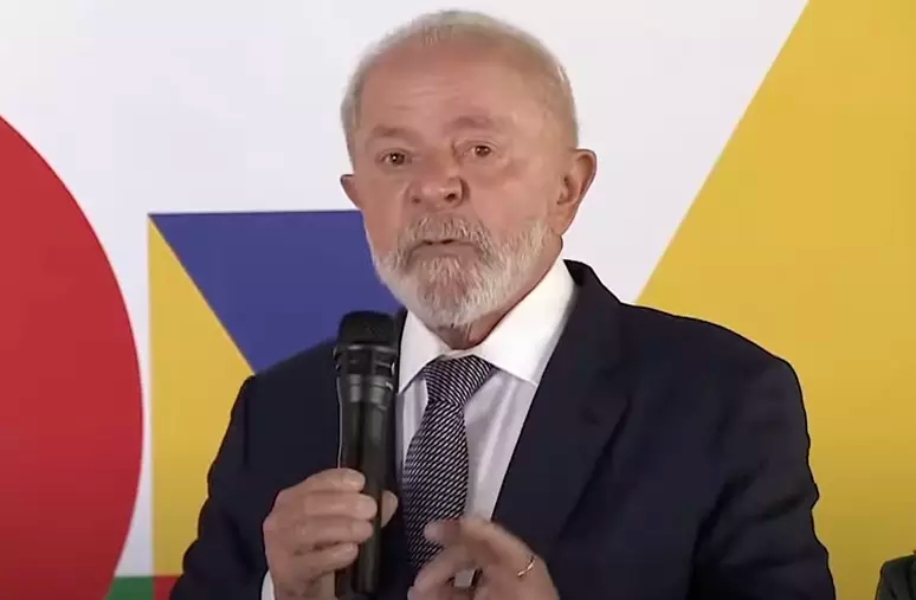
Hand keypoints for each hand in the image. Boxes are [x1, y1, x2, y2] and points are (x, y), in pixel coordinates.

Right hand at [263, 468, 398, 599]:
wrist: (299, 588)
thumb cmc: (317, 549)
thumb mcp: (338, 526)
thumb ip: (362, 511)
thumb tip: (387, 499)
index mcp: (293, 499)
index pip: (314, 482)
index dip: (338, 480)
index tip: (360, 482)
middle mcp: (281, 519)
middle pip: (310, 505)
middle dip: (343, 504)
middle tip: (370, 509)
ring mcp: (279, 546)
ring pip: (307, 531)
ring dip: (341, 528)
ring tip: (365, 530)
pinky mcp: (286, 573)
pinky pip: (308, 563)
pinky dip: (332, 555)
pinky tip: (350, 551)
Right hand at [408, 516, 558, 599]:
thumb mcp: (502, 577)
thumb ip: (482, 551)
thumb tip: (463, 525)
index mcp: (519, 564)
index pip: (489, 536)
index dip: (460, 529)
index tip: (430, 533)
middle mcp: (511, 574)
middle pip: (472, 555)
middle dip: (442, 566)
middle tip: (419, 584)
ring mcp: (503, 592)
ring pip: (466, 580)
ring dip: (440, 585)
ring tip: (416, 595)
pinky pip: (469, 596)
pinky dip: (449, 597)